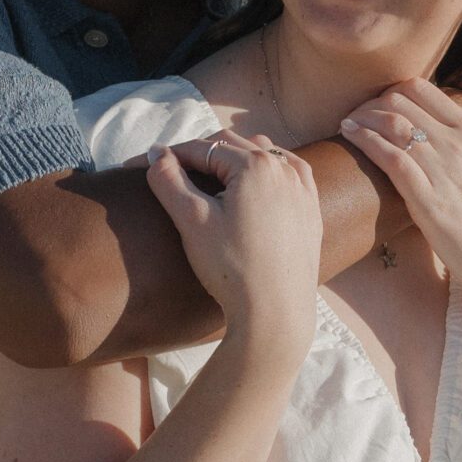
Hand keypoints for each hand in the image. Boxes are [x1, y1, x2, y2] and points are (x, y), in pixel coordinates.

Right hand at [147, 129, 322, 360]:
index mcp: (255, 165)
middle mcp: (285, 169)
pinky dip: (268, 172)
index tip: (150, 164)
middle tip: (175, 171)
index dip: (172, 155)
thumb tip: (156, 154)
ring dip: (236, 159)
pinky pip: (290, 174)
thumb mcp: (192, 221)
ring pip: (265, 154)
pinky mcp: (311, 211)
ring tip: (212, 177)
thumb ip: (168, 181)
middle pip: (233, 146)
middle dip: (202, 155)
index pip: (203, 149)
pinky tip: (256, 186)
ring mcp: (303, 190)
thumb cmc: (231, 267)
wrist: (275, 315)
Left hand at [339, 79, 461, 311]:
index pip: (421, 89)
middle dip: (370, 103)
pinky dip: (365, 140)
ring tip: (346, 124)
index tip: (378, 104)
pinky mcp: (428, 202)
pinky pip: (391, 158)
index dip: (391, 91)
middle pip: (399, 102)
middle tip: (356, 115)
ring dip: (361, 118)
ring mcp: (443, 172)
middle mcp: (458, 145)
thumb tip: (447, 122)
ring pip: (391, 124)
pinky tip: (350, 136)